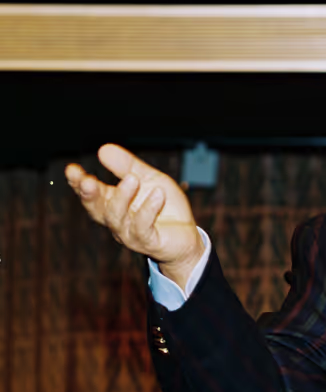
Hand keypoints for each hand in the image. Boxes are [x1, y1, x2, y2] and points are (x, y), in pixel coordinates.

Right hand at [65, 144, 203, 286]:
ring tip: (132, 179)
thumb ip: (128, 166)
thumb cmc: (166, 207)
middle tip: (87, 181)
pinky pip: (143, 227)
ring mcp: (130, 234)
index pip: (91, 194)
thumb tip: (103, 148)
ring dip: (122, 197)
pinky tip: (158, 194)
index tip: (71, 170)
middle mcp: (117, 220)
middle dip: (89, 194)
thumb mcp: (149, 179)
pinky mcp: (148, 243)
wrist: (188, 235)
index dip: (78, 183)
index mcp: (114, 204)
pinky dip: (149, 209)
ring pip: (117, 218)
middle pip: (97, 208)